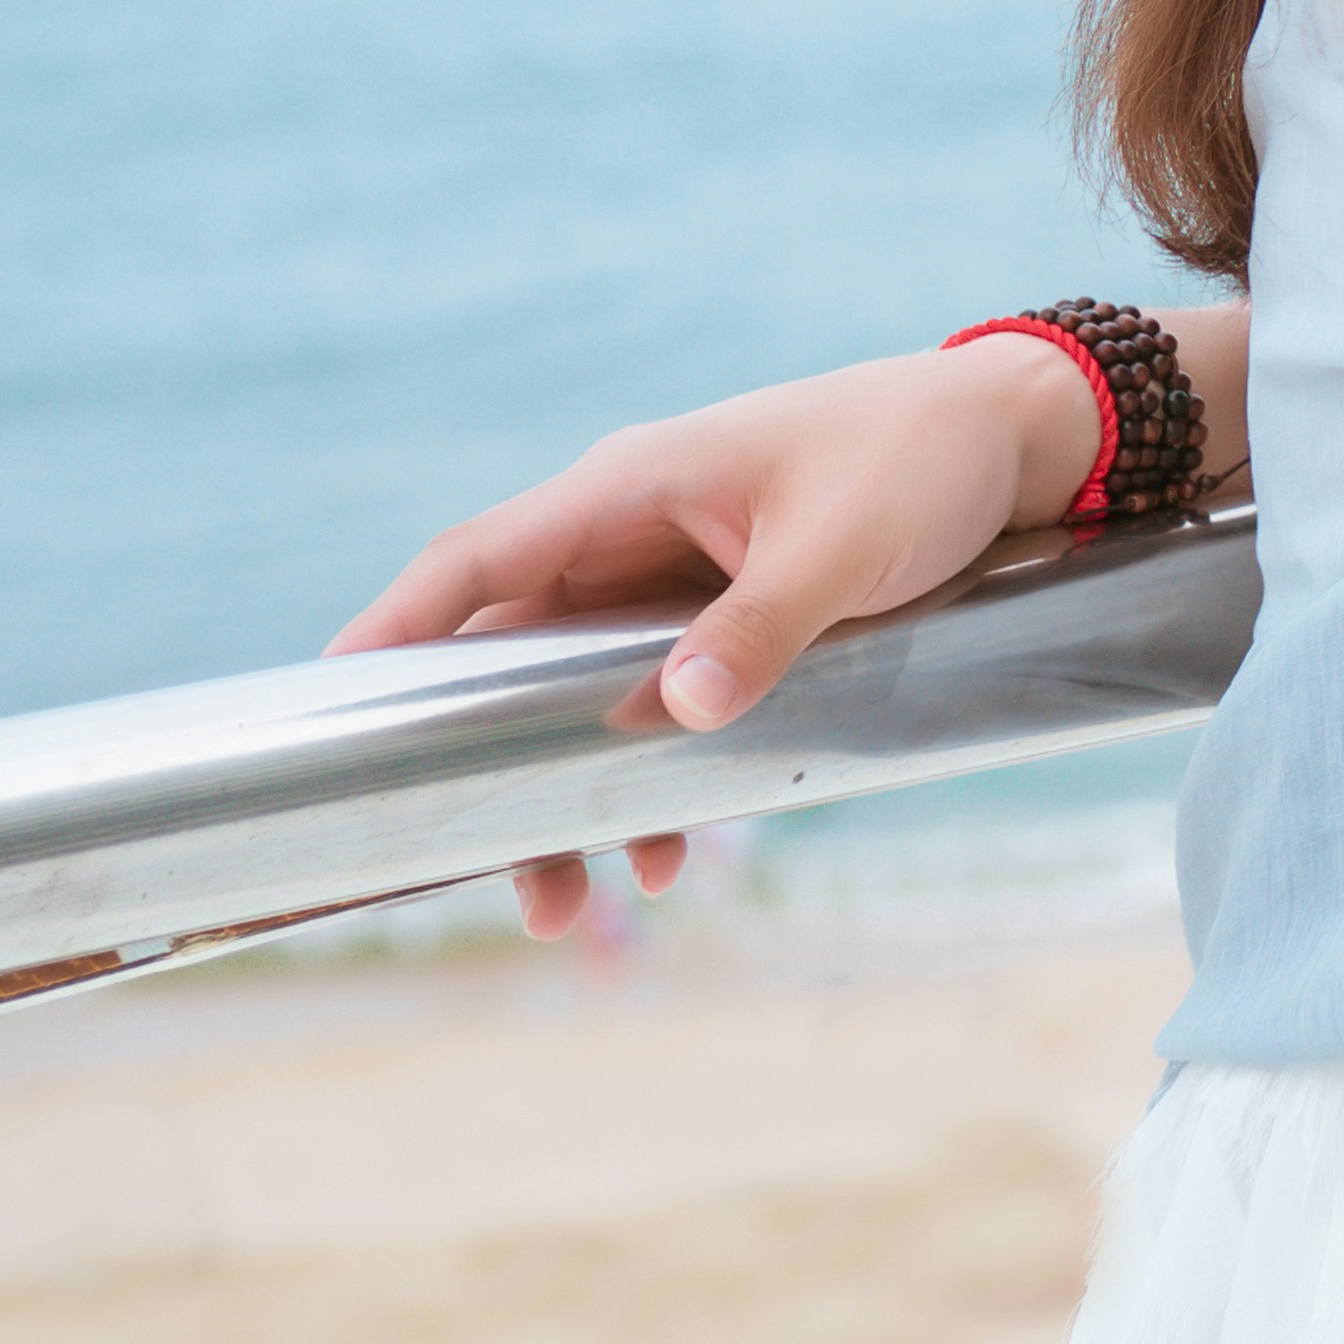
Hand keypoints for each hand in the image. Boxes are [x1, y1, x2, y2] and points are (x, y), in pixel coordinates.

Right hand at [322, 340, 1073, 928]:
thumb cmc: (920, 459)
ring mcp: (673, 577)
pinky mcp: (723, 614)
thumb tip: (675, 712)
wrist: (1018, 437)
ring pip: (579, 699)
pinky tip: (666, 853)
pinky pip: (655, 705)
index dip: (395, 630)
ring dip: (570, 797)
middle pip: (514, 657)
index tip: (324, 706)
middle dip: (486, 767)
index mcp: (633, 485)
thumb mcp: (842, 545)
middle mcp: (632, 531)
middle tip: (485, 874)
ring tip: (571, 906)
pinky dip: (650, 779)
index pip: (479, 561)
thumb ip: (760, 625)